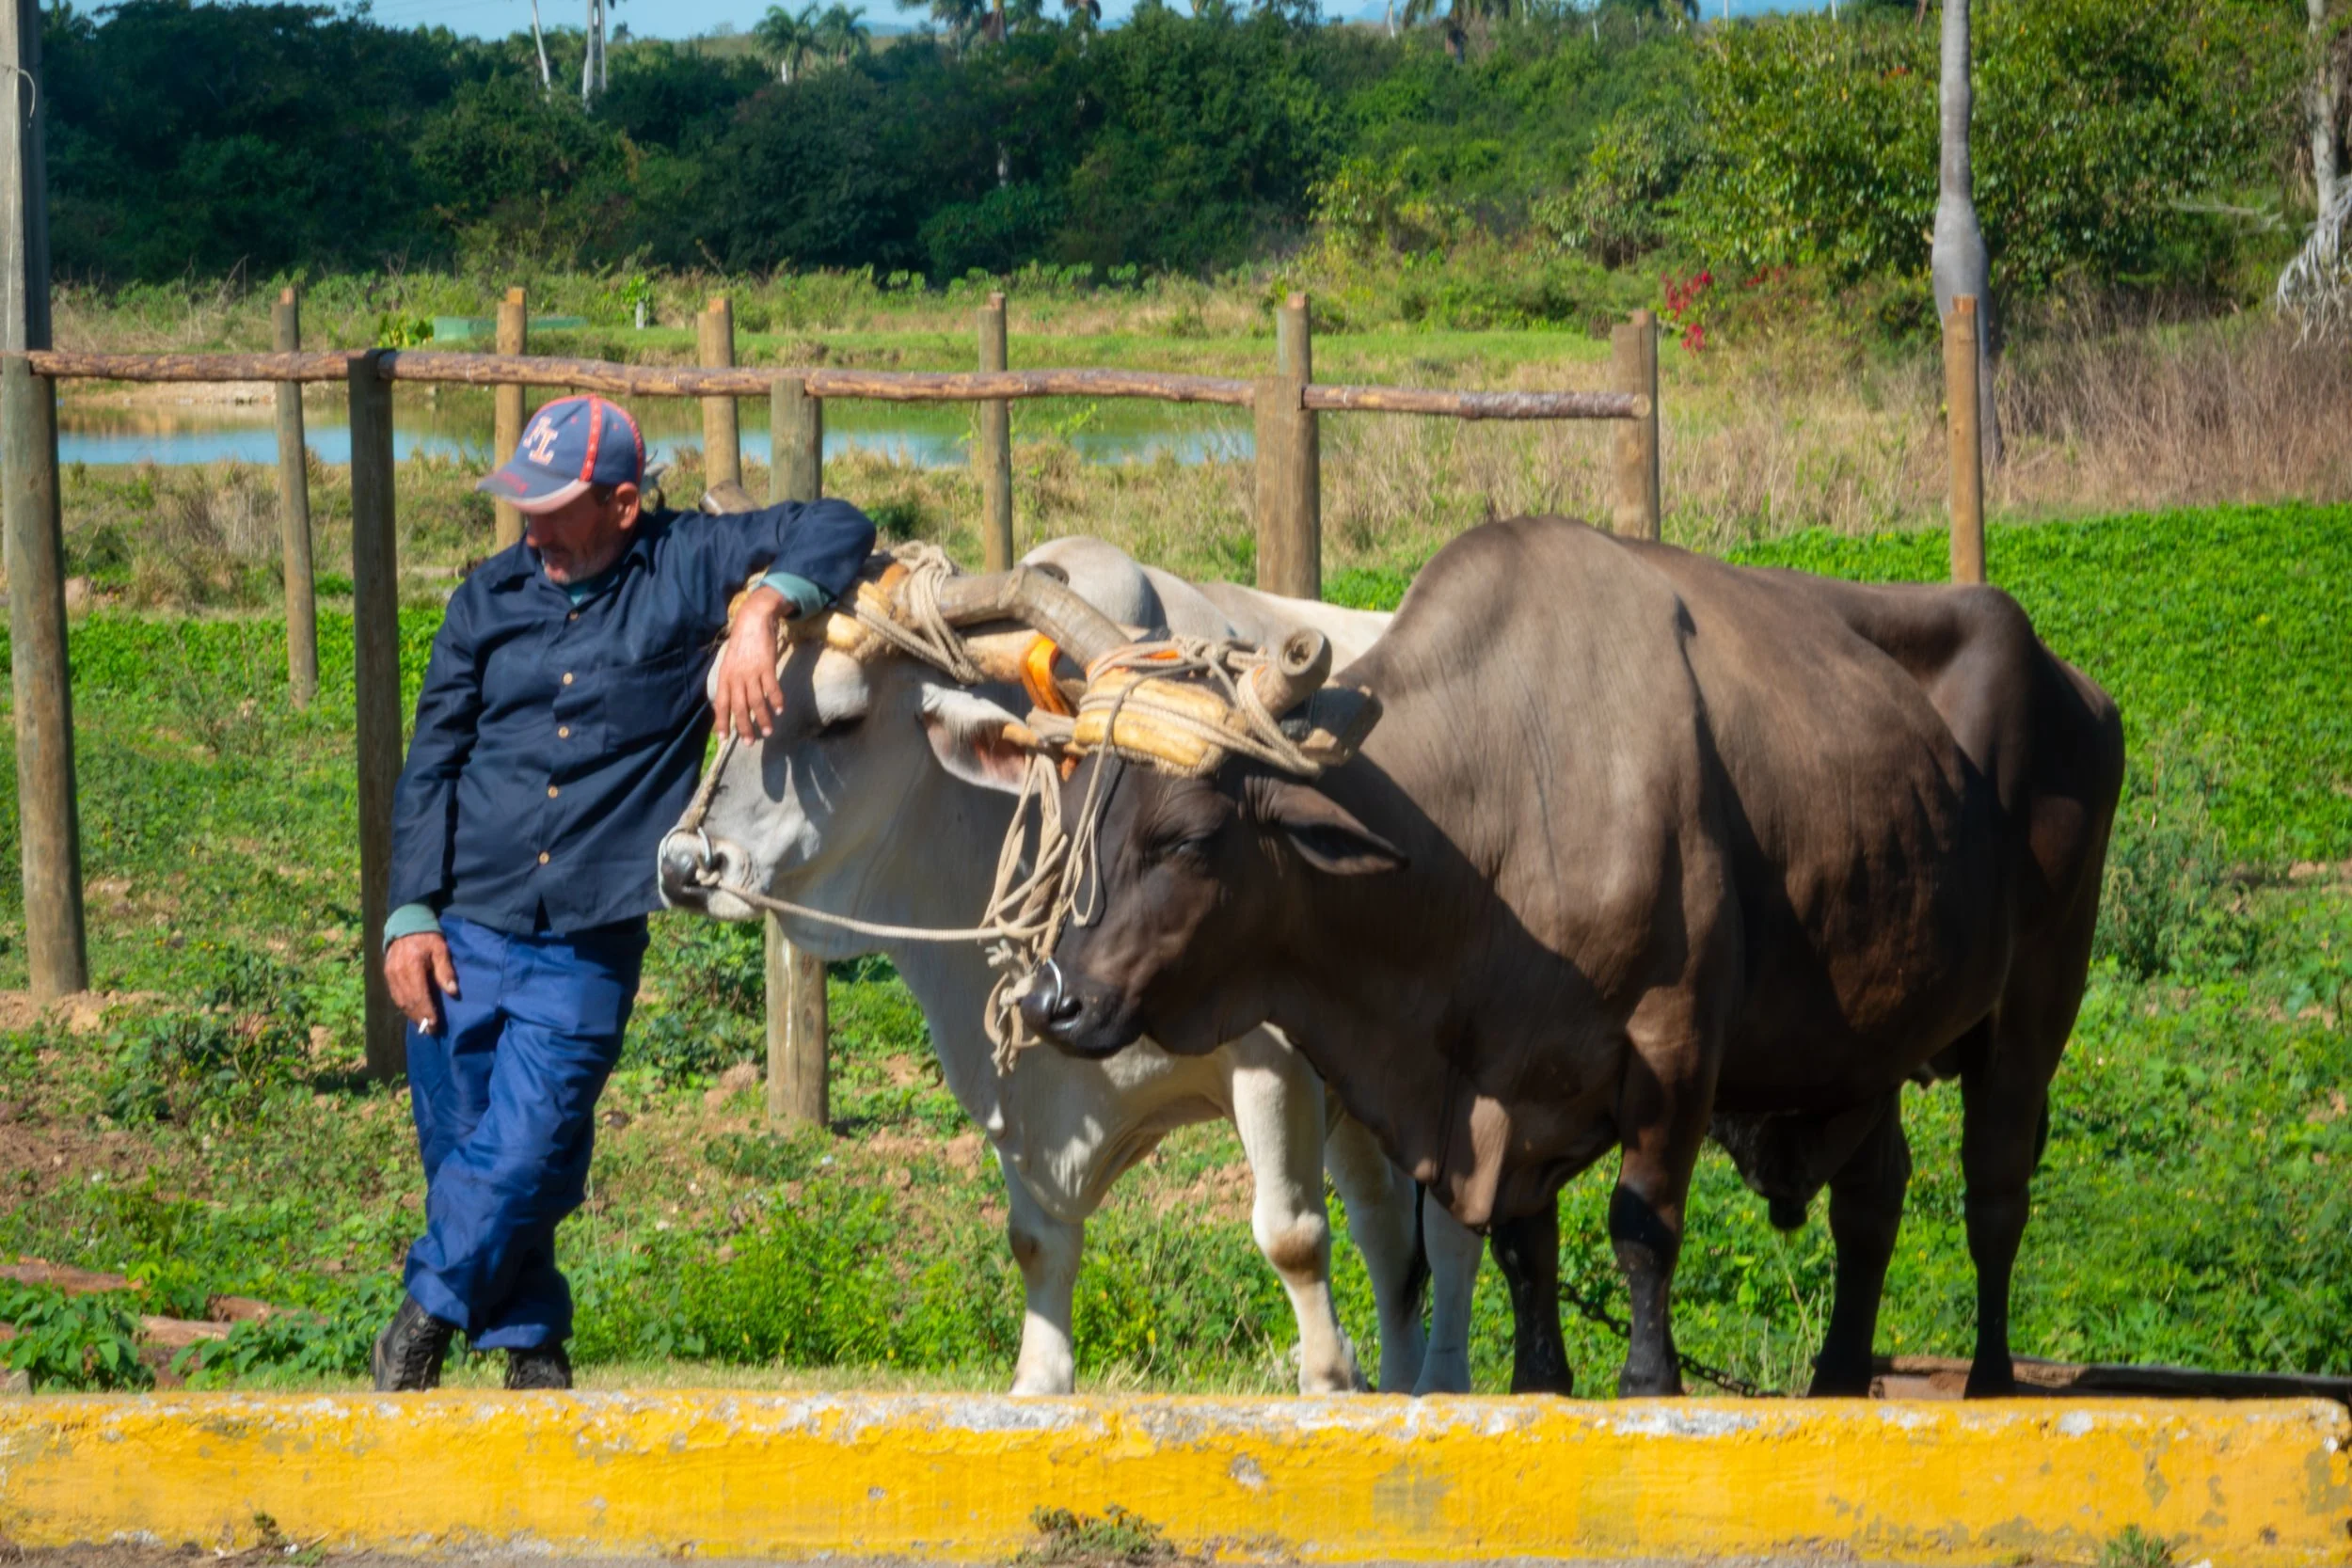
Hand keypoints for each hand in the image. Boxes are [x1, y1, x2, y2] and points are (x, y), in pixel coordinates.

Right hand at [386, 932, 458, 1033]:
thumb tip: (453, 991)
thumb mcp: (441, 949)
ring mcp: (390, 974)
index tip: (435, 1024)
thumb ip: (445, 970)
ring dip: (411, 1015)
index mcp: (412, 966)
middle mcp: (398, 973)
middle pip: (409, 1001)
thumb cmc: (427, 937)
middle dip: (420, 1018)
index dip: (427, 1011)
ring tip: (423, 1025)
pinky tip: (412, 1013)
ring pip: (400, 1000)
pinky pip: (394, 995)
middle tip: (431, 1031)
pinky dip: (403, 1006)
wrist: (406, 923)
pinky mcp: (387, 974)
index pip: (419, 995)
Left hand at [714, 585, 789, 741]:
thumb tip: (733, 701)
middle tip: (750, 742)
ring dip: (762, 718)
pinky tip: (779, 710)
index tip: (723, 739)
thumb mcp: (730, 661)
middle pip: (739, 706)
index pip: (720, 703)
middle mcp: (736, 676)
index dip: (721, 722)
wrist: (753, 620)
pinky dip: (776, 700)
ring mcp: (751, 671)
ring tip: (768, 731)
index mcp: (725, 676)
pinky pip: (771, 688)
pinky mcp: (766, 666)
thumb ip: (731, 680)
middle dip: (744, 726)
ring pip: (756, 701)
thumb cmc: (742, 642)